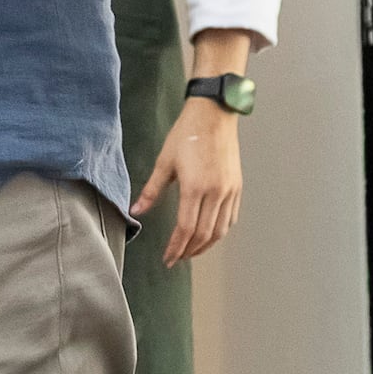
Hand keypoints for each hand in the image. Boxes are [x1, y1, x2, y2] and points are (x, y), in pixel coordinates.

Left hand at [132, 94, 245, 265]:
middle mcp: (216, 192)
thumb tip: (135, 211)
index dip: (176, 247)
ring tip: (191, 251)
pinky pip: (230, 217)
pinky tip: (209, 234)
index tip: (168, 258)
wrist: (213, 114)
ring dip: (205, 245)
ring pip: (220, 230)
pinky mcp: (236, 186)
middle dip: (188, 251)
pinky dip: (220, 231)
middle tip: (176, 259)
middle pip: (203, 234)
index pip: (185, 228)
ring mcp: (229, 190)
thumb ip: (151, 191)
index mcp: (195, 187)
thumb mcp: (164, 162)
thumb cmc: (187, 134)